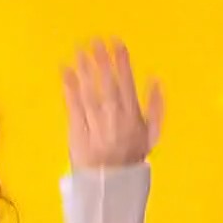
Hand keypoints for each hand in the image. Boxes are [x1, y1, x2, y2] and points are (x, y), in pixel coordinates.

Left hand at [61, 39, 163, 169]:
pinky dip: (69, 87)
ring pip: (88, 89)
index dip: (121, 60)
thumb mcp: (152, 134)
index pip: (126, 81)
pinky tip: (65, 71)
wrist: (110, 181)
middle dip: (100, 60)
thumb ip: (156, 106)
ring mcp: (94, 121)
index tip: (116, 42)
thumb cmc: (131, 156)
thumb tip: (155, 80)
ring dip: (83, 68)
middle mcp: (113, 114)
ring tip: (79, 51)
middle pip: (106, 81)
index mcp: (132, 113)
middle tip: (94, 41)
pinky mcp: (77, 128)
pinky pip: (72, 104)